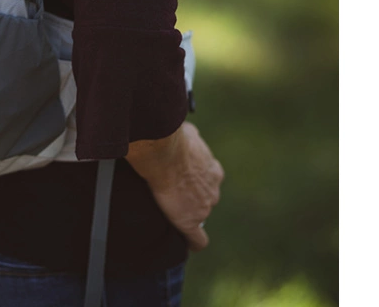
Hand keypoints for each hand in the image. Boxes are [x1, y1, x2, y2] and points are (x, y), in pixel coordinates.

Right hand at [126, 122, 224, 250]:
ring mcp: (204, 208)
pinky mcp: (191, 223)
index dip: (197, 182)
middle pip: (206, 199)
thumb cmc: (174, 139)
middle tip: (174, 194)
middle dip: (194, 198)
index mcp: (213, 171)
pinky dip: (192, 242)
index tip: (186, 182)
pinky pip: (197, 240)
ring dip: (189, 215)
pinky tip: (187, 244)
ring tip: (172, 213)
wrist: (165, 154)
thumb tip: (189, 133)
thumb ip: (193, 138)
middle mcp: (213, 190)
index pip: (210, 181)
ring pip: (200, 216)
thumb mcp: (188, 133)